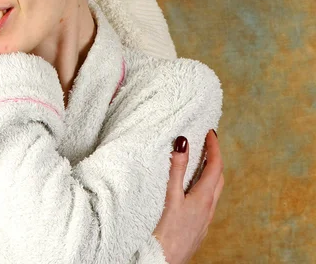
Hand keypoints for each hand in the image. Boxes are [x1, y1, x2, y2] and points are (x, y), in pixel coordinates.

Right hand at [152, 130, 223, 263]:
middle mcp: (208, 209)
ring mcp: (203, 221)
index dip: (215, 147)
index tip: (211, 131)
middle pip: (218, 178)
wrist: (162, 262)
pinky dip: (202, 188)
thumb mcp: (170, 196)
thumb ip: (177, 169)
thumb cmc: (165, 232)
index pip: (215, 166)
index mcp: (204, 198)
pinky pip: (206, 203)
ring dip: (209, 173)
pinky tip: (189, 190)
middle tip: (206, 143)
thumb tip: (184, 142)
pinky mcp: (196, 228)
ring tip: (198, 161)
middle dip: (215, 158)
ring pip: (213, 192)